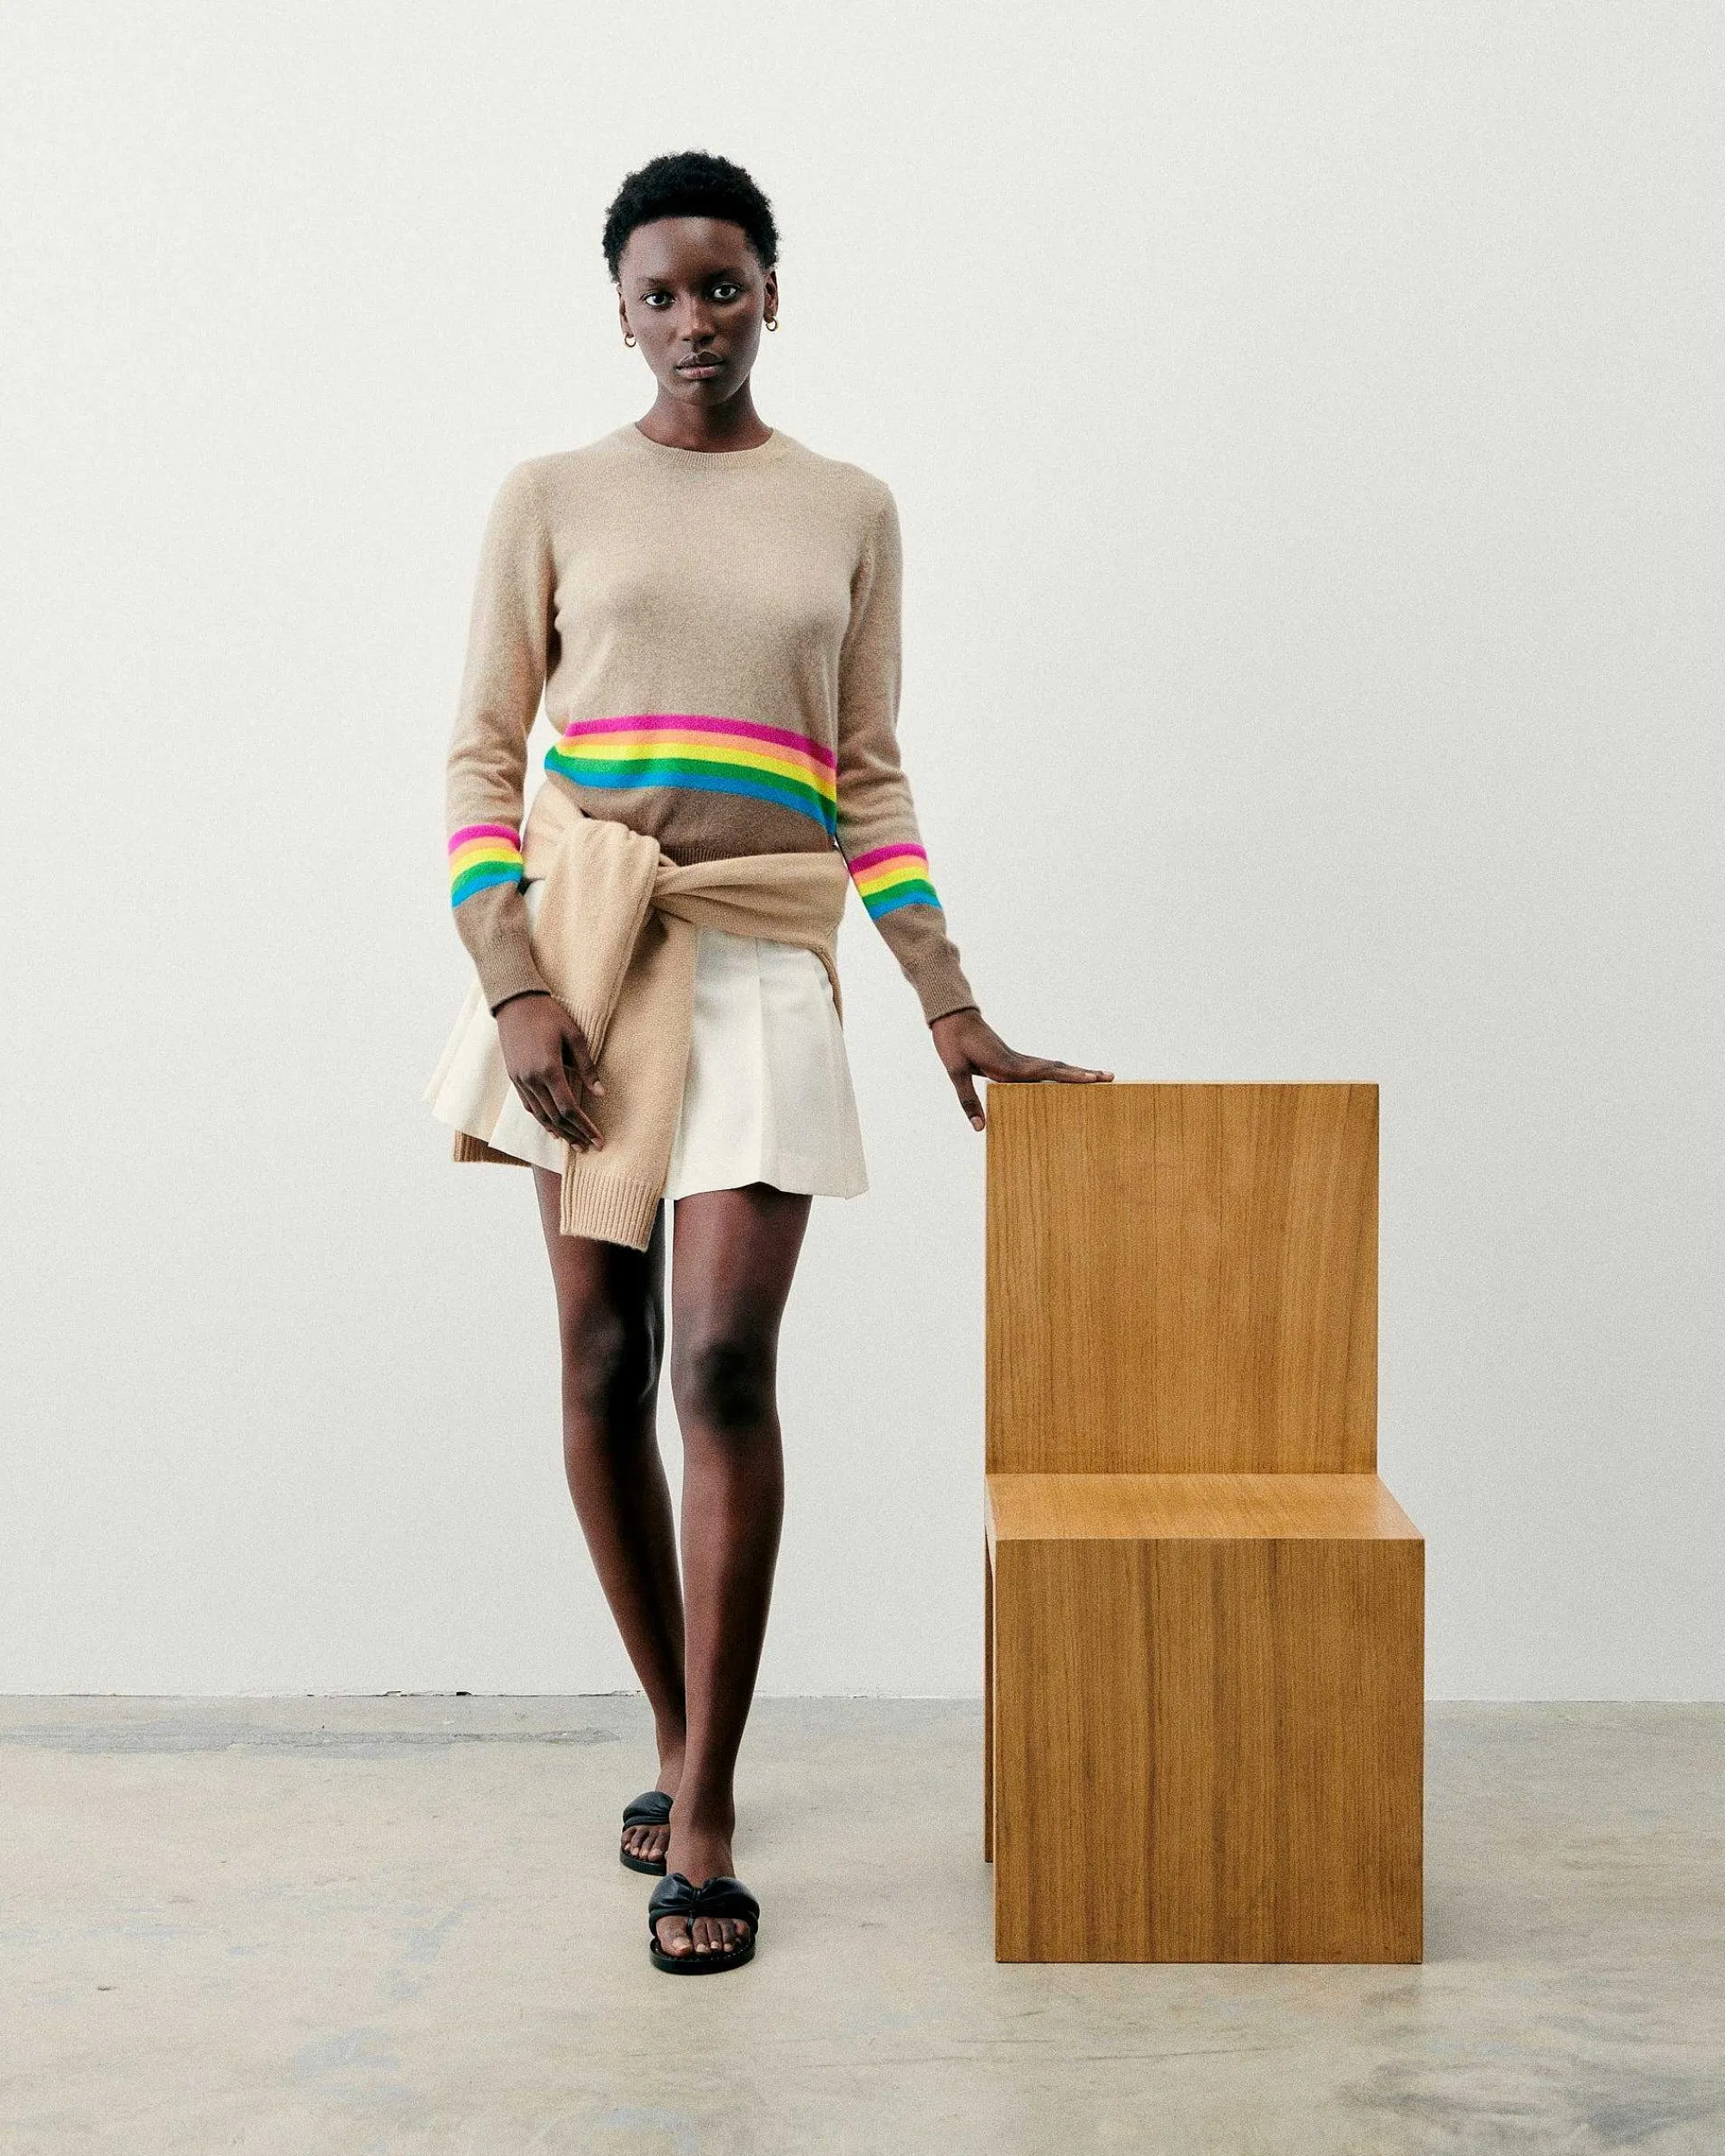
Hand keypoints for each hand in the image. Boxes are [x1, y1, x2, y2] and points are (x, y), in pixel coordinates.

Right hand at [492, 991, 605, 1150]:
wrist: (515, 1003)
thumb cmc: (548, 1015)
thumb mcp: (574, 1035)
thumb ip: (587, 1066)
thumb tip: (600, 1093)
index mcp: (549, 1069)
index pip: (569, 1108)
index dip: (585, 1127)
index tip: (598, 1140)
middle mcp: (532, 1079)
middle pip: (555, 1117)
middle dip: (574, 1134)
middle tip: (590, 1147)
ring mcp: (520, 1080)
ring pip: (540, 1115)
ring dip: (558, 1132)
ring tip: (574, 1143)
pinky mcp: (514, 1077)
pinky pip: (529, 1106)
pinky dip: (542, 1120)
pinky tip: (552, 1127)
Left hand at [928, 1007, 1112, 1130]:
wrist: (952, 1017)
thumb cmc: (952, 1043)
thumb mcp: (955, 1071)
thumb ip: (967, 1100)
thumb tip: (980, 1129)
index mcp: (1008, 1066)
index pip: (1046, 1073)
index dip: (1071, 1077)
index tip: (1093, 1079)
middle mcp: (1019, 1061)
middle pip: (1059, 1068)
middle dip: (1085, 1074)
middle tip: (1112, 1077)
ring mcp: (1019, 1059)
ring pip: (1054, 1066)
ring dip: (1076, 1072)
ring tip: (1099, 1077)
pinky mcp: (1014, 1059)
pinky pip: (1043, 1067)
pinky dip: (1061, 1072)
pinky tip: (1067, 1078)